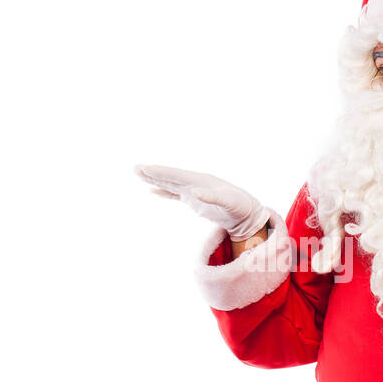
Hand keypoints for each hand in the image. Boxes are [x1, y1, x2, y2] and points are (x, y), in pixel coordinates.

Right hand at [133, 164, 270, 241]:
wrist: (247, 213)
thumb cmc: (239, 207)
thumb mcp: (228, 202)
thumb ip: (212, 197)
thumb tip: (194, 191)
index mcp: (201, 181)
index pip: (176, 175)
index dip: (160, 173)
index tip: (145, 169)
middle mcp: (196, 183)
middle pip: (171, 176)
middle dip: (153, 172)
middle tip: (135, 168)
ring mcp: (194, 190)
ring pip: (171, 183)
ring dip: (155, 179)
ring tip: (139, 174)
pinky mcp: (194, 200)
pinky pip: (175, 194)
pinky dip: (163, 192)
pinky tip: (153, 191)